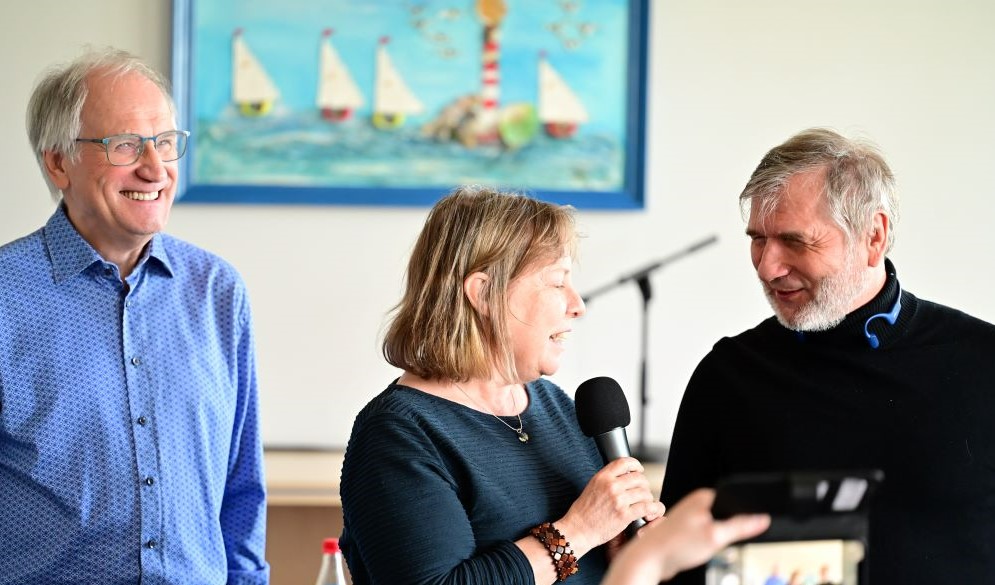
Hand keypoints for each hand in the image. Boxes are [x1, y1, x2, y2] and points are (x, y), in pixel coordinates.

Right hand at [555, 457, 665, 555]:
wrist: (578, 529)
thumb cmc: (584, 511)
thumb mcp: (592, 487)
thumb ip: (608, 479)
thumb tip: (625, 475)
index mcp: (602, 477)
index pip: (625, 462)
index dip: (636, 465)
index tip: (639, 470)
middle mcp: (611, 486)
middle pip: (639, 478)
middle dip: (644, 486)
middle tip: (642, 493)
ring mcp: (618, 500)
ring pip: (645, 493)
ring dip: (647, 499)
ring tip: (644, 505)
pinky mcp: (624, 514)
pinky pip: (647, 507)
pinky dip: (652, 510)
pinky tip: (648, 514)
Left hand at [603, 488, 770, 584]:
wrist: (649, 559)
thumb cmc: (674, 544)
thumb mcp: (715, 536)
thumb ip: (740, 527)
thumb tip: (761, 518)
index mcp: (704, 497)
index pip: (735, 500)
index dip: (743, 516)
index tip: (742, 529)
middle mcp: (696, 504)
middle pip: (728, 516)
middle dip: (727, 532)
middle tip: (714, 541)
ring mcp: (691, 517)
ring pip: (718, 529)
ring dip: (716, 541)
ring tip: (701, 546)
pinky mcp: (688, 531)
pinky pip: (707, 537)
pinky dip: (707, 546)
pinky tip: (697, 551)